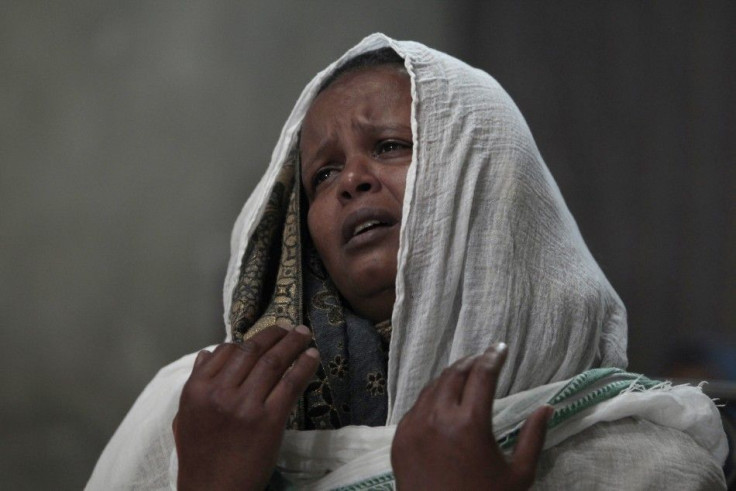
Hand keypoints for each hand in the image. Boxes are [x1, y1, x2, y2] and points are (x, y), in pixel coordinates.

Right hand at [173, 324, 319, 490]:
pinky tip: (312, 357)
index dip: (248, 341)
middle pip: (252, 351)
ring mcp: (246, 405)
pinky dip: (304, 366)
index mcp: (197, 390)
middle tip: (290, 327)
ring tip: (305, 335)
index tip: (264, 337)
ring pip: (273, 362)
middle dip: (274, 334)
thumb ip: (196, 383)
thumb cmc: (199, 459)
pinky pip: (291, 383)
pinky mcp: (269, 420)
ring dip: (292, 343)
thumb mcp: (185, 418)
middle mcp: (220, 393)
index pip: (225, 351)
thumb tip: (207, 352)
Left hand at [391, 343, 552, 489]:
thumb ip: (534, 438)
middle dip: (471, 362)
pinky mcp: (400, 437)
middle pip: (455, 374)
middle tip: (484, 359)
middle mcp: (438, 418)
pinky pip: (417, 406)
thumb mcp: (518, 476)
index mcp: (470, 425)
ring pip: (433, 387)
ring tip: (465, 374)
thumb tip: (547, 407)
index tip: (501, 347)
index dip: (493, 357)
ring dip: (451, 376)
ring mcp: (415, 426)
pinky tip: (443, 400)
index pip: (482, 375)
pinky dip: (432, 396)